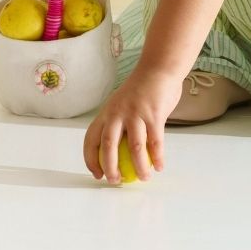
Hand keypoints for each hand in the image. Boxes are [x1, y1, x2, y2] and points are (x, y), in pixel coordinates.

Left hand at [83, 67, 182, 184]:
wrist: (160, 68)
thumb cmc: (142, 88)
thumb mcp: (122, 103)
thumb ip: (118, 122)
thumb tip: (117, 151)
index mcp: (107, 112)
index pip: (91, 139)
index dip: (91, 160)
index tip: (97, 174)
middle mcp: (118, 113)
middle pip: (109, 146)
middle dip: (111, 168)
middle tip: (116, 181)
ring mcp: (136, 113)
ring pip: (134, 148)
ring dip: (139, 167)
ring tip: (144, 178)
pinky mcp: (154, 115)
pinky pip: (155, 142)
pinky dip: (158, 157)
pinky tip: (160, 166)